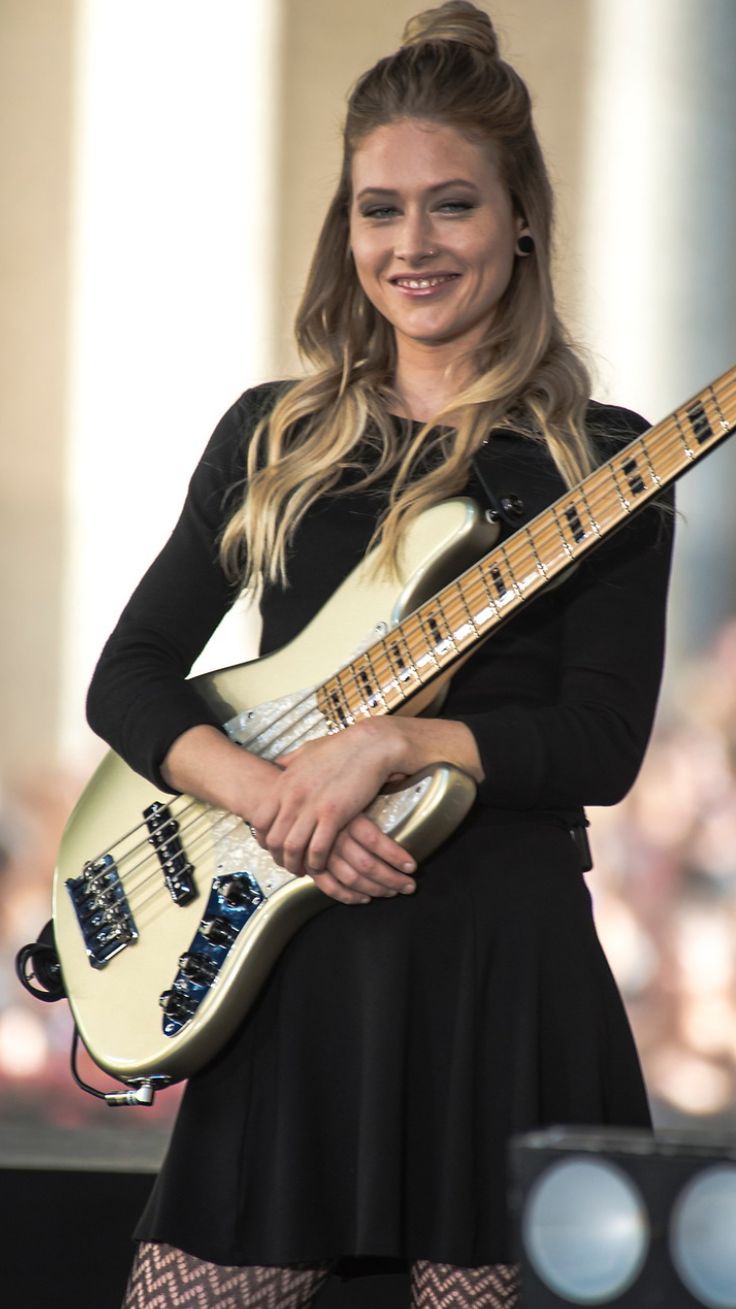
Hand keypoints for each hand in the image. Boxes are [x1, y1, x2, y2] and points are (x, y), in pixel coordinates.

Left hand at [247, 721, 416, 903]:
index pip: (260, 820)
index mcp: (285, 782)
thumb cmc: (341, 747)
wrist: (369, 745)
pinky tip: (321, 865)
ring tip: (303, 870)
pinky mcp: (334, 815)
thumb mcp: (307, 750)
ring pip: (293, 848)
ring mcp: (312, 807)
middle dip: (279, 857)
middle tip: (288, 864)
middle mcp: (293, 796)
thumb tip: (279, 762)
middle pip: (274, 839)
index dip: (263, 839)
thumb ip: (290, 760)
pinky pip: (318, 848)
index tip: (272, 847)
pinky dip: (316, 862)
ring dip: (296, 864)